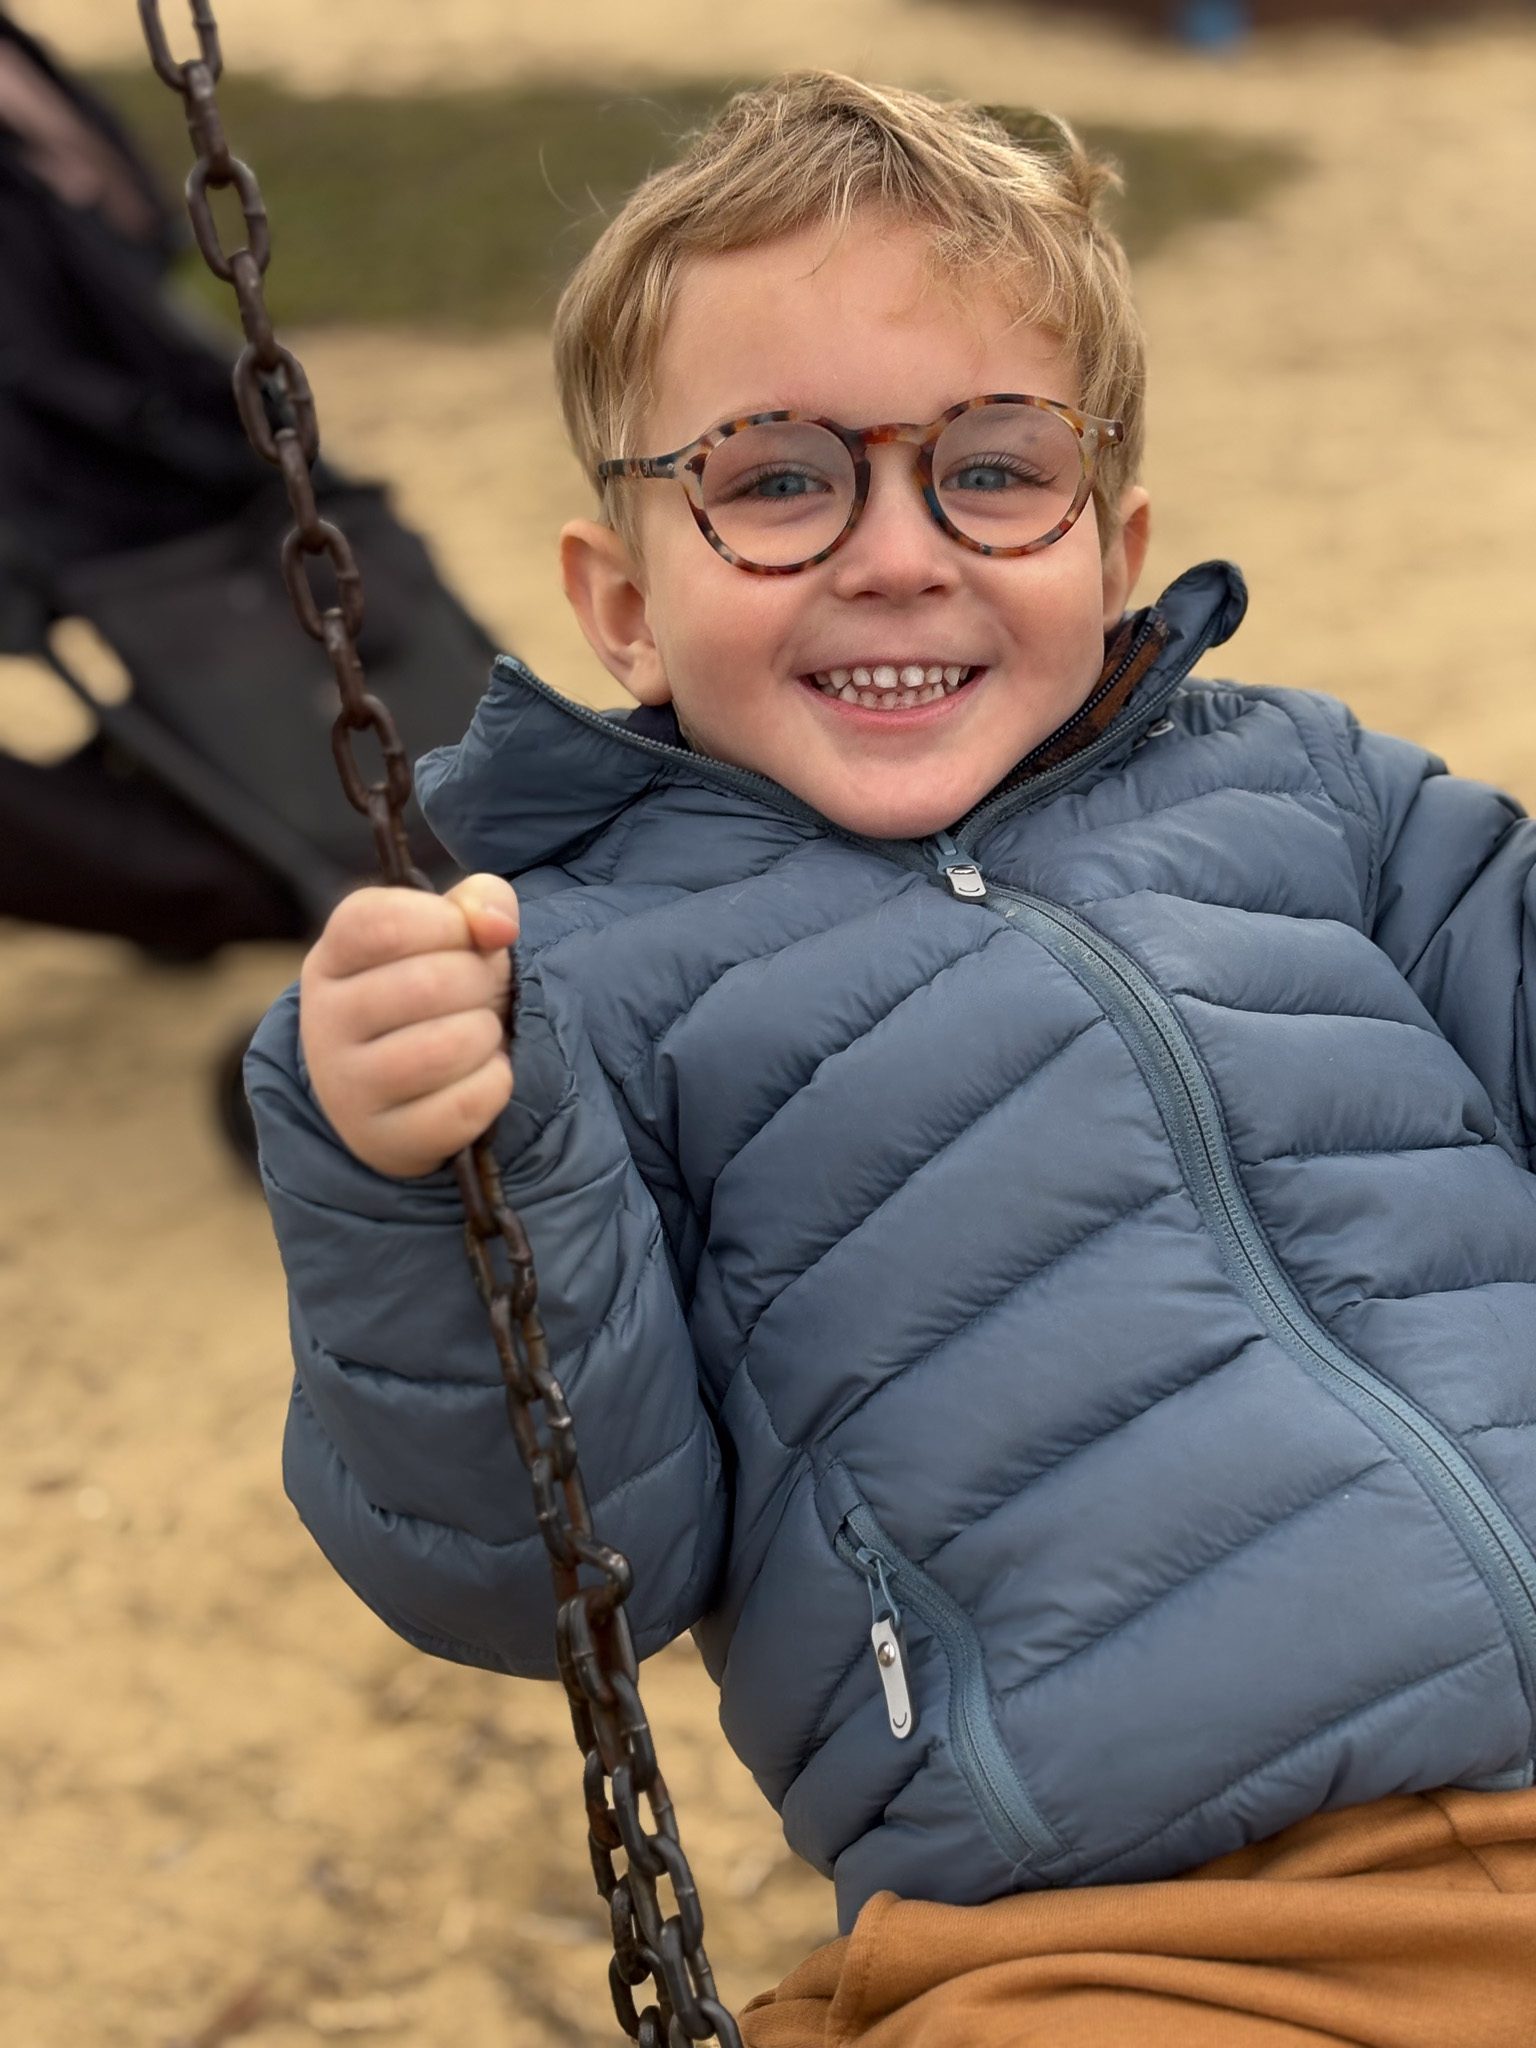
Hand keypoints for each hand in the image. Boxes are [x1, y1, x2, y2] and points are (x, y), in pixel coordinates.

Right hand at [299, 873, 518, 1177]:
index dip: (447, 924)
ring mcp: (347, 1086)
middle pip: (429, 983)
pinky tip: (480, 1076)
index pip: (383, 921)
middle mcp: (325, 1019)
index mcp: (335, 954)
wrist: (407, 1086)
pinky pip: (466, 1105)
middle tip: (481, 994)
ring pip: (447, 1047)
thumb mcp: (451, 935)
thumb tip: (497, 925)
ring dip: (487, 1036)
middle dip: (482, 983)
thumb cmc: (436, 992)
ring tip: (478, 1036)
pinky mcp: (384, 1139)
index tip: (467, 938)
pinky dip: (495, 1084)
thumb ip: (479, 903)